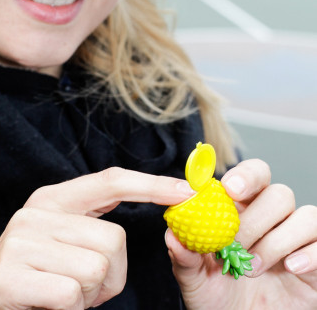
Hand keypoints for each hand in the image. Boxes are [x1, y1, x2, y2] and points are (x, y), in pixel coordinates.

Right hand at [0, 167, 192, 309]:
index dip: (151, 185)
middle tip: (84, 289)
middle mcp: (36, 213)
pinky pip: (70, 295)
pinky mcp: (10, 276)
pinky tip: (49, 307)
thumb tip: (157, 211)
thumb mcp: (63, 241)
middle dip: (112, 276)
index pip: (110, 181)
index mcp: (53, 199)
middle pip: (114, 240)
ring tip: (64, 296)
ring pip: (97, 270)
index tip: (186, 191)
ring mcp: (21, 242)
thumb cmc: (35, 277)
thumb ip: (95, 226)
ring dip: (90, 296)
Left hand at [165, 159, 316, 308]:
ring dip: (278, 240)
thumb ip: (184, 256)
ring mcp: (296, 240)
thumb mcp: (194, 278)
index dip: (245, 176)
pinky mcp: (316, 262)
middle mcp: (271, 220)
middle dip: (256, 217)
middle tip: (237, 242)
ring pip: (305, 215)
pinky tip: (290, 268)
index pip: (251, 177)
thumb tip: (171, 234)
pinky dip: (310, 253)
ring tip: (254, 266)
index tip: (230, 188)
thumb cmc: (217, 296)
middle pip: (278, 193)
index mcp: (240, 210)